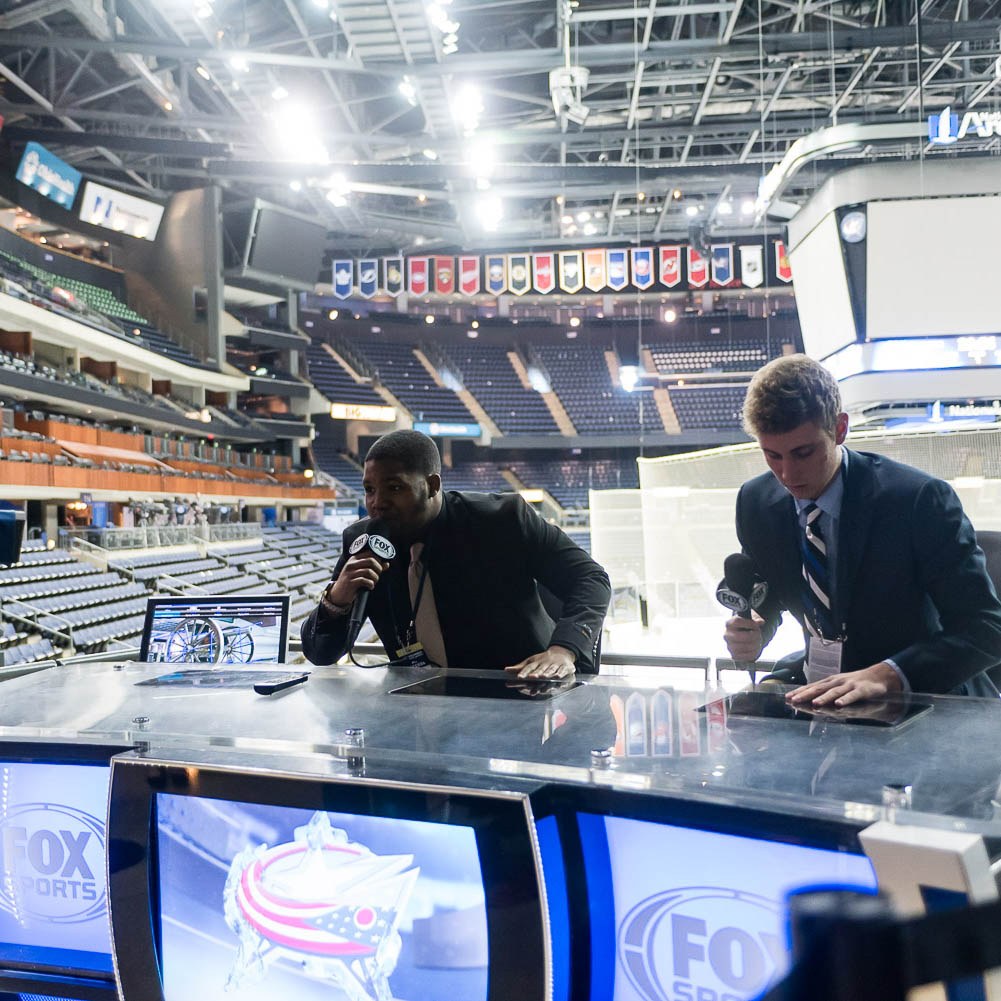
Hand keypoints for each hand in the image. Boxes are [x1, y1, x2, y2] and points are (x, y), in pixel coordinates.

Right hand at [325, 555, 389, 606]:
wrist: (339, 594)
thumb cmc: (352, 582)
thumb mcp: (362, 572)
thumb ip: (374, 567)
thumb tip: (387, 564)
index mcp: (354, 559)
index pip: (370, 552)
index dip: (379, 559)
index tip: (381, 566)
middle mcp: (351, 564)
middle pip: (371, 560)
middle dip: (378, 568)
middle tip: (378, 574)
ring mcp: (350, 573)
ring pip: (369, 571)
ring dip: (375, 578)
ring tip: (373, 582)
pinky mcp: (350, 582)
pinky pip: (365, 581)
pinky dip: (371, 584)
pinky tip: (370, 587)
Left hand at [505, 645, 576, 680]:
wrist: (560, 653)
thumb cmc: (542, 660)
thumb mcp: (531, 662)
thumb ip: (519, 667)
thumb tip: (506, 670)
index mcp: (536, 662)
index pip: (529, 667)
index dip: (524, 672)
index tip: (519, 677)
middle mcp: (545, 663)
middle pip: (540, 669)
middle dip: (536, 674)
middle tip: (531, 677)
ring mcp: (555, 664)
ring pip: (550, 669)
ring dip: (547, 673)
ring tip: (543, 677)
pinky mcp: (564, 666)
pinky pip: (562, 670)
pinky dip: (560, 673)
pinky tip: (557, 676)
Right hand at [724, 613, 764, 662]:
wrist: (744, 641)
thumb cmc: (747, 629)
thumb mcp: (750, 621)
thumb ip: (756, 620)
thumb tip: (761, 622)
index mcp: (729, 624)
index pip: (736, 621)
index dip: (748, 623)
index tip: (756, 625)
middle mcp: (727, 635)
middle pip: (739, 636)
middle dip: (752, 636)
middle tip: (758, 635)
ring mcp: (729, 646)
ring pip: (744, 647)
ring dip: (755, 644)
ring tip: (759, 641)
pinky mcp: (734, 656)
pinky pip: (746, 656)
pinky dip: (754, 652)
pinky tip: (756, 648)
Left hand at [786, 662, 902, 706]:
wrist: (877, 678)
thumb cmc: (853, 685)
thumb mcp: (836, 687)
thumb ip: (822, 693)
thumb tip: (804, 698)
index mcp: (829, 683)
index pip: (811, 688)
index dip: (799, 693)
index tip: (786, 698)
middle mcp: (836, 682)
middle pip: (819, 689)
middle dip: (805, 695)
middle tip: (793, 701)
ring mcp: (848, 685)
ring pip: (834, 693)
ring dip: (824, 698)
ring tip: (814, 704)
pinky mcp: (861, 690)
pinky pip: (852, 696)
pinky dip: (845, 700)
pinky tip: (838, 705)